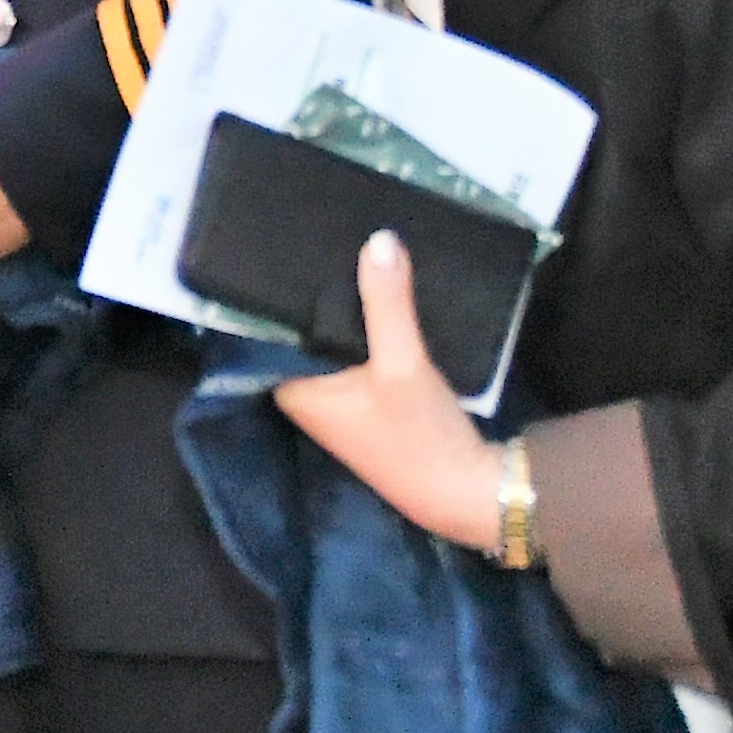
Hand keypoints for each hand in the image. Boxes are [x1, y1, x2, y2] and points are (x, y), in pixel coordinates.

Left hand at [273, 237, 504, 552]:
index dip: (276, 296)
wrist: (464, 491)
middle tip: (320, 241)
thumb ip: (388, 303)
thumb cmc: (418, 434)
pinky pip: (355, 358)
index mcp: (297, 392)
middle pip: (302, 338)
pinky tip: (378, 299)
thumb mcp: (403, 362)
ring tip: (348, 256)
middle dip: (313, 299)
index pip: (269, 334)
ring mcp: (339, 406)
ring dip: (341, 314)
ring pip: (331, 347)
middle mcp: (309, 400)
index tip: (282, 251)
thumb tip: (378, 240)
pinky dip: (364, 333)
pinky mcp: (368, 406)